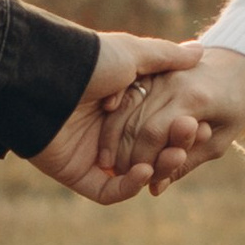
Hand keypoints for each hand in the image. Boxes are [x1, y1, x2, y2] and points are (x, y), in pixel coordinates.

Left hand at [26, 33, 204, 203]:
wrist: (45, 79)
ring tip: (173, 156)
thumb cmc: (88, 62)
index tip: (199, 124)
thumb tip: (198, 53)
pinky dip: (128, 186)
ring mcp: (91, 153)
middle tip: (189, 144)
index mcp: (120, 104)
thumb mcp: (132, 54)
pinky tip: (144, 171)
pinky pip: (107, 191)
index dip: (179, 127)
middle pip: (148, 150)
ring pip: (132, 173)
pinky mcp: (77, 174)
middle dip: (172, 149)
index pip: (157, 124)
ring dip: (156, 168)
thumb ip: (165, 57)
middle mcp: (107, 130)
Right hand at [107, 46, 244, 195]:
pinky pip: (126, 96)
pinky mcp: (152, 70)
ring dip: (114, 139)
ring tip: (112, 162)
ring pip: (125, 109)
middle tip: (120, 175)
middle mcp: (172, 81)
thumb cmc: (237, 107)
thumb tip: (155, 189)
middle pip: (135, 122)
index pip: (154, 133)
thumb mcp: (219, 142)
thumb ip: (187, 164)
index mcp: (193, 98)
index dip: (142, 160)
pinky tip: (111, 139)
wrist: (242, 64)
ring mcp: (160, 73)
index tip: (140, 179)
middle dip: (125, 154)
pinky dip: (116, 119)